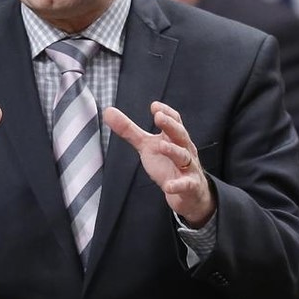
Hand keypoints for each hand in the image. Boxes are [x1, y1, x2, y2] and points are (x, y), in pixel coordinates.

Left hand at [103, 101, 214, 225]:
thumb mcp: (146, 146)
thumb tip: (108, 111)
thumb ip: (129, 130)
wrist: (187, 193)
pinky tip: (169, 186)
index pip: (174, 120)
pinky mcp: (190, 185)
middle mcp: (184, 149)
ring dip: (174, 151)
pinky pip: (185, 184)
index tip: (154, 106)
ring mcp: (188, 167)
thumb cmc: (167, 164)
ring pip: (184, 157)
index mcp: (173, 138)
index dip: (166, 112)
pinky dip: (178, 185)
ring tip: (161, 146)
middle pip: (180, 134)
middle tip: (158, 117)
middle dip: (170, 125)